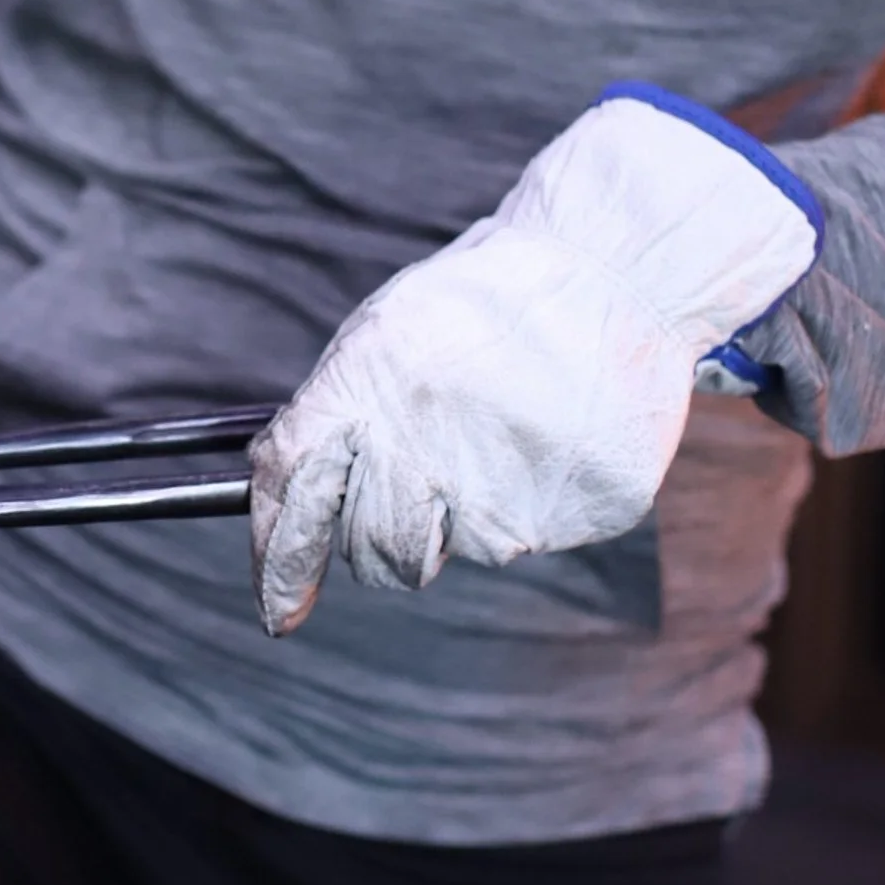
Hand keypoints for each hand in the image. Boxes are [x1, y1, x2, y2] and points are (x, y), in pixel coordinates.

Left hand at [250, 87, 820, 634]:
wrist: (608, 271)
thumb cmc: (483, 304)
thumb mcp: (385, 337)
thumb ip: (334, 417)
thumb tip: (285, 508)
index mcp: (366, 392)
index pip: (297, 497)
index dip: (281, 565)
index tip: (276, 612)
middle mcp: (427, 448)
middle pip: (376, 553)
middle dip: (384, 541)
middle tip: (425, 483)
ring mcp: (508, 488)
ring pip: (461, 550)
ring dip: (468, 513)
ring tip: (501, 434)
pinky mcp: (576, 511)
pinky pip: (535, 536)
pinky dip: (536, 499)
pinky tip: (550, 438)